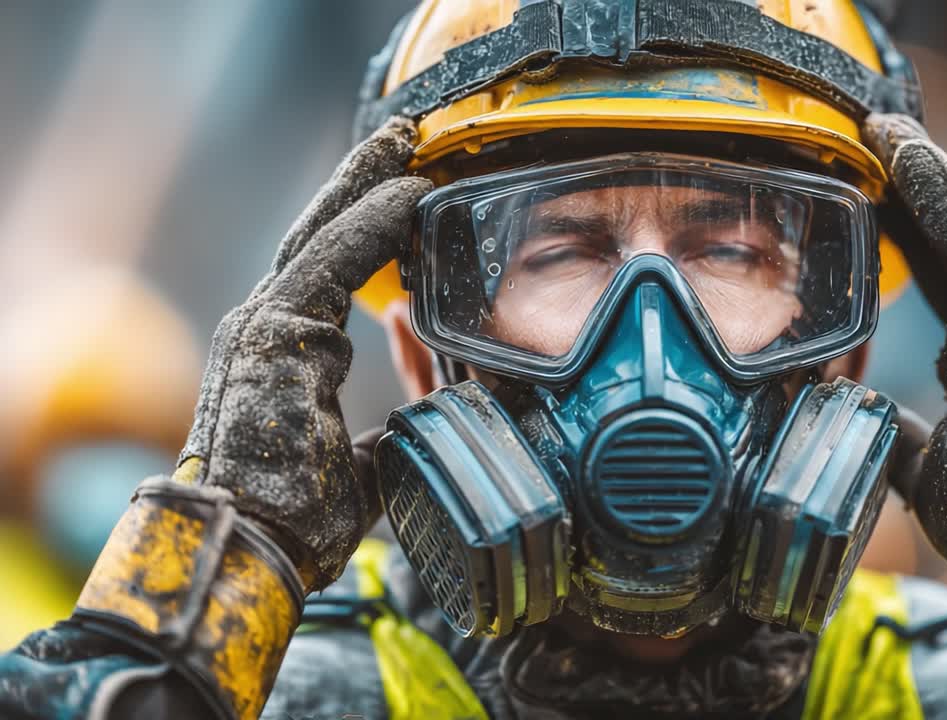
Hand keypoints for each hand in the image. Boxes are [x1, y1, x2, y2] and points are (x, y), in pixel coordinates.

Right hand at [175, 118, 432, 591]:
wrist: (249, 547)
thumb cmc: (298, 517)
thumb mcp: (372, 462)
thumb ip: (402, 423)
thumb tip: (441, 406)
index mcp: (287, 352)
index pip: (333, 272)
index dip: (372, 228)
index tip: (410, 195)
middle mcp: (270, 327)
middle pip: (324, 237)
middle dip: (365, 185)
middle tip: (403, 138)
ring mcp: (264, 325)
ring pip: (324, 234)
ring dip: (369, 183)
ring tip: (406, 139)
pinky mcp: (271, 330)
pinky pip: (331, 260)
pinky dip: (371, 222)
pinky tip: (407, 189)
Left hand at [865, 114, 946, 580]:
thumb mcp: (917, 459)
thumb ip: (888, 425)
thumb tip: (845, 407)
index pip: (940, 268)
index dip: (906, 222)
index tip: (868, 185)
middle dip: (914, 182)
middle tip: (871, 136)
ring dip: (922, 168)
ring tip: (880, 126)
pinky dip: (934, 187)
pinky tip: (900, 151)